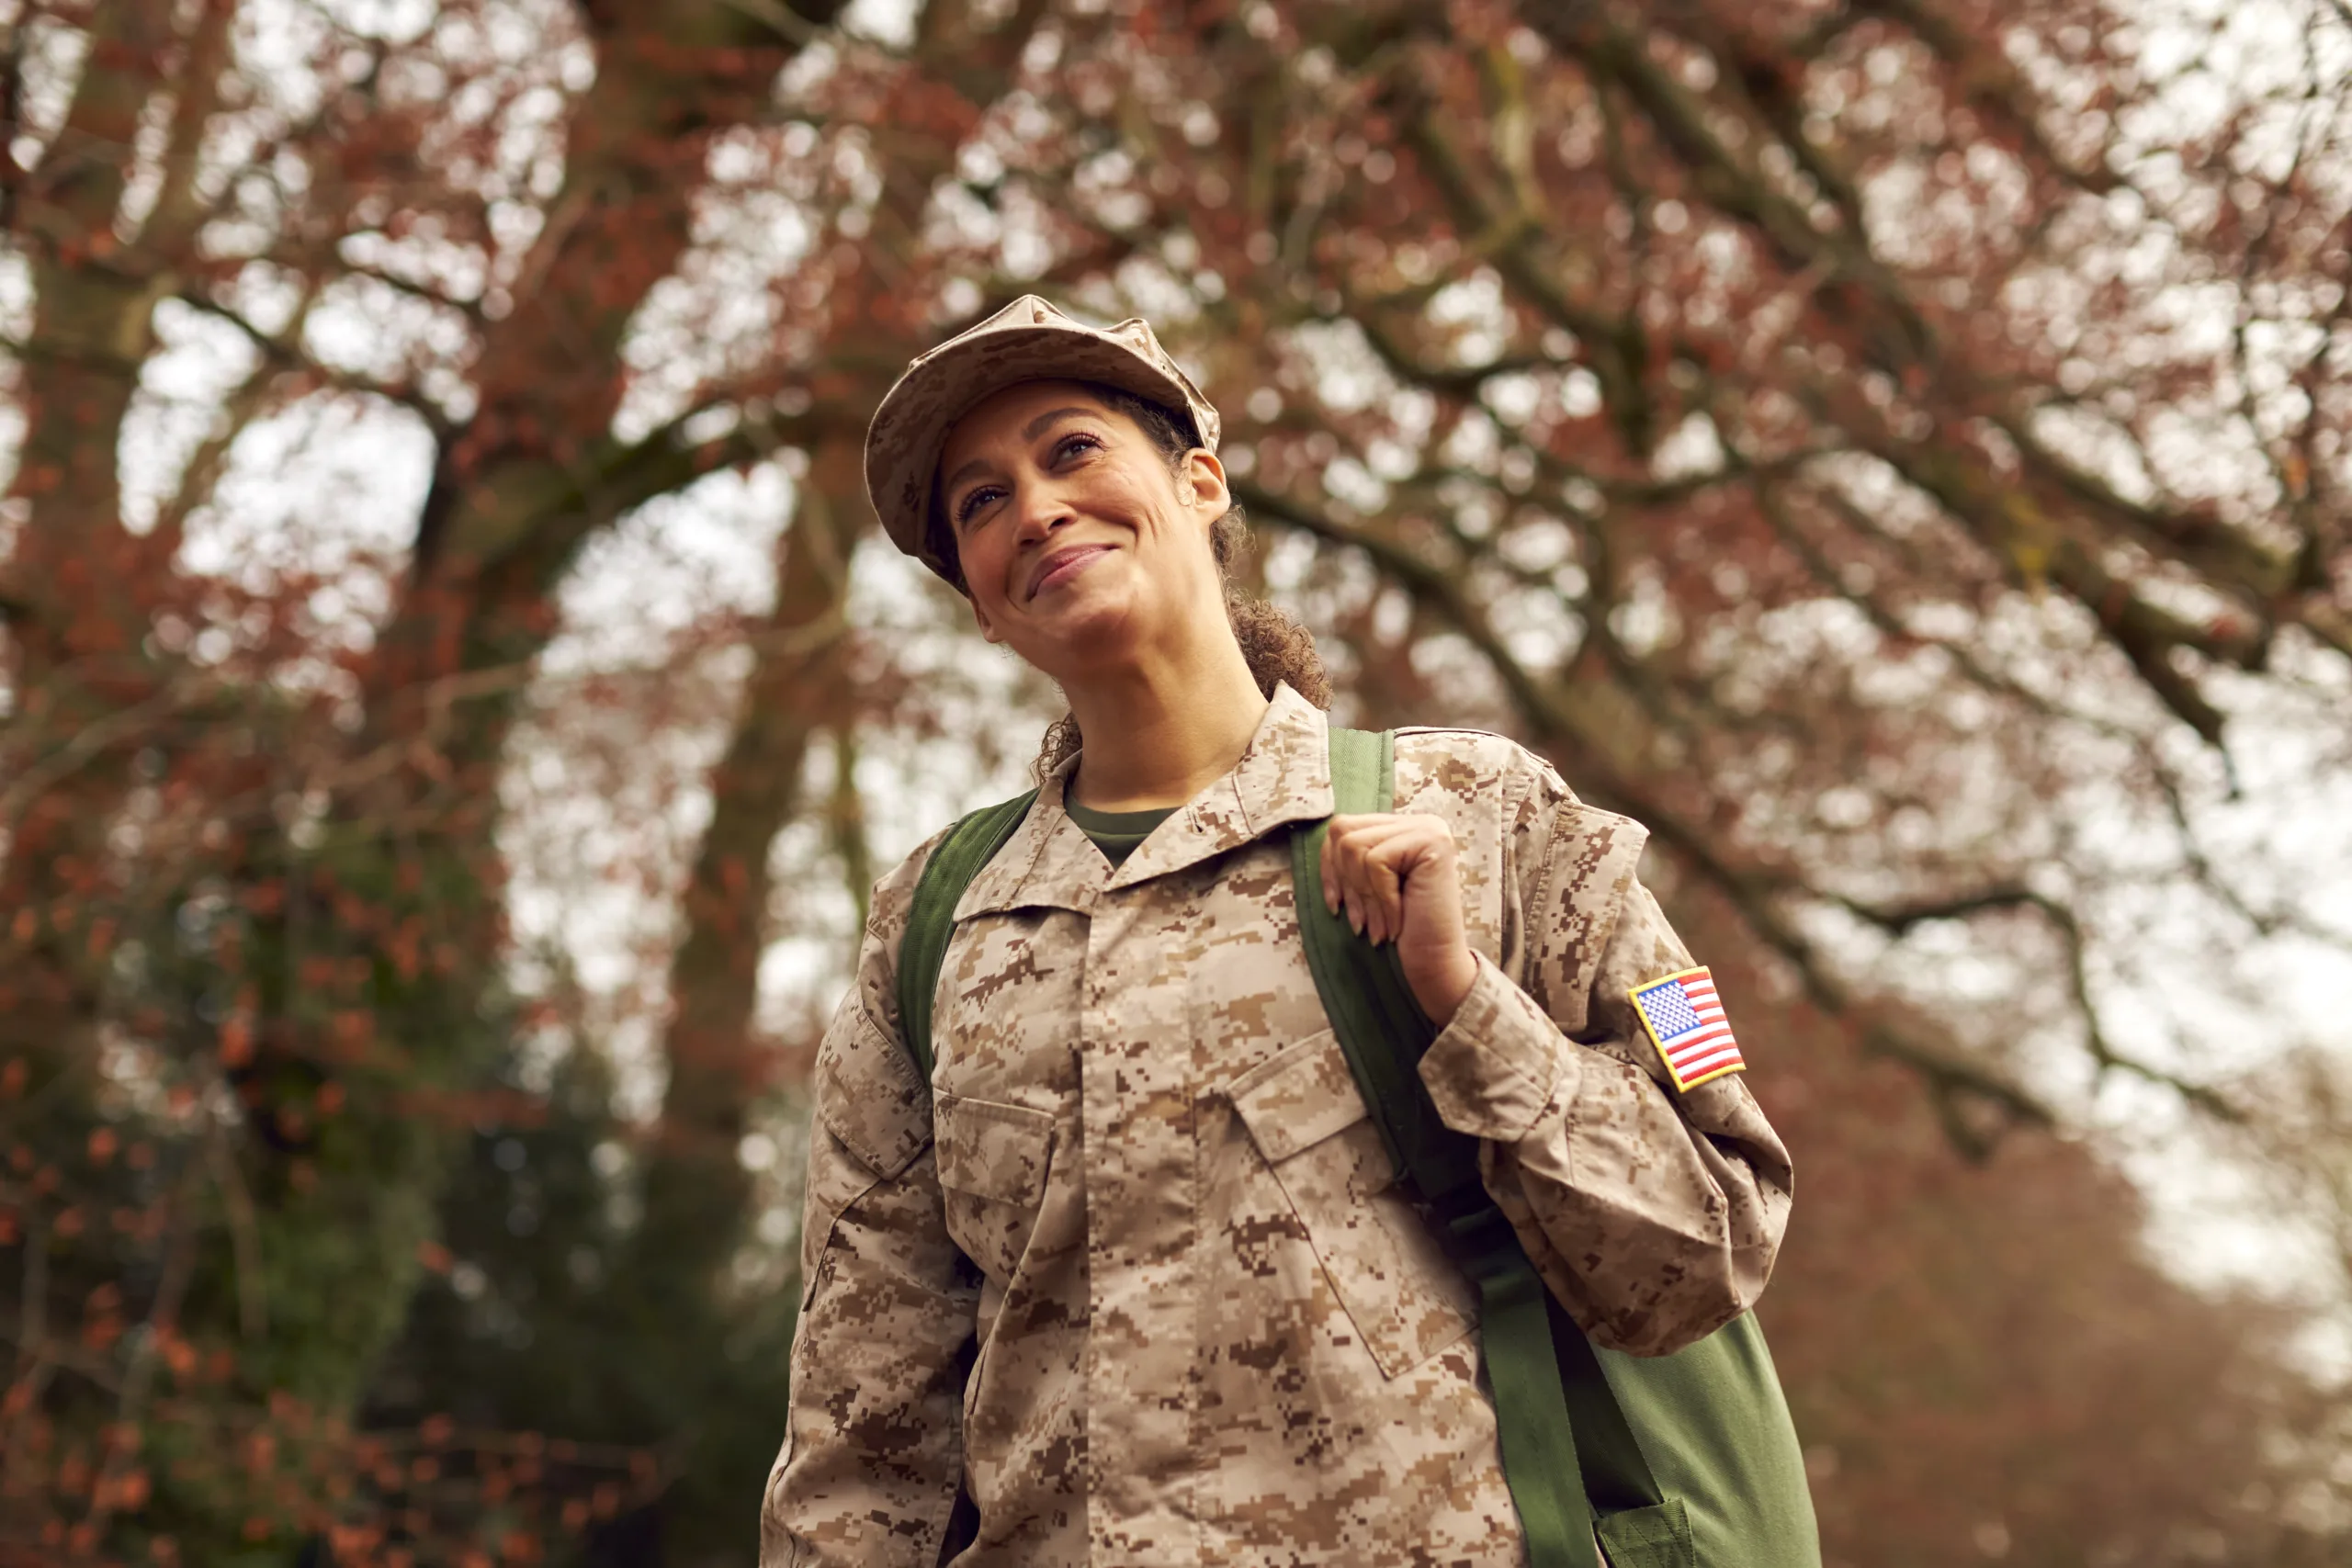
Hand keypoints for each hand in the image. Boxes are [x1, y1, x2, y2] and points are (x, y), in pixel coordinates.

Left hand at [1318, 813, 1479, 1027]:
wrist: (1436, 963)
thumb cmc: (1400, 930)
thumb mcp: (1368, 885)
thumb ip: (1354, 855)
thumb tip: (1322, 834)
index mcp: (1402, 828)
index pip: (1343, 828)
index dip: (1329, 868)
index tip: (1336, 905)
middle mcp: (1419, 822)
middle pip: (1343, 832)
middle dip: (1343, 881)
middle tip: (1360, 921)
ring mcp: (1428, 829)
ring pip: (1354, 846)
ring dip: (1361, 894)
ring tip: (1375, 926)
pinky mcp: (1431, 843)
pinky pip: (1377, 862)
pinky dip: (1380, 899)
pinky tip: (1394, 925)